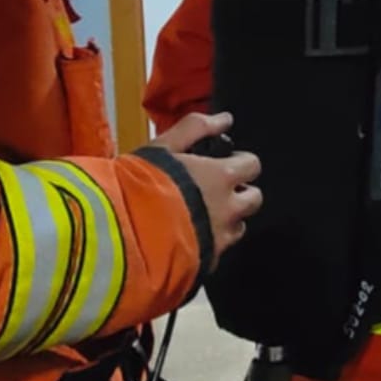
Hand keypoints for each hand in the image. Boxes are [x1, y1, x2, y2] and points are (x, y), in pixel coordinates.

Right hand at [151, 112, 261, 265]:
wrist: (126, 234)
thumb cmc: (143, 185)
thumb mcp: (164, 146)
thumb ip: (196, 127)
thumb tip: (225, 118)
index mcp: (221, 177)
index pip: (252, 165)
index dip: (241, 162)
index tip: (226, 162)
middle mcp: (229, 209)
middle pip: (254, 199)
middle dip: (241, 192)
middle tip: (217, 190)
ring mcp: (220, 238)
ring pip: (239, 227)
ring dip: (228, 220)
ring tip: (202, 214)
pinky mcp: (208, 262)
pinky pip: (220, 250)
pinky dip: (211, 242)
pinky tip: (190, 236)